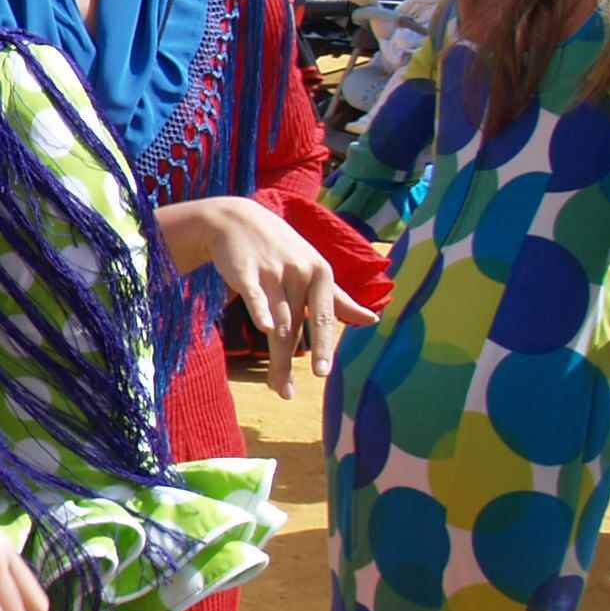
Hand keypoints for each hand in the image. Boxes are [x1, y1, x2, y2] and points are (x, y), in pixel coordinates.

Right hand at [159, 195, 375, 399]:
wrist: (236, 219)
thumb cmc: (280, 247)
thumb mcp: (313, 267)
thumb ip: (340, 298)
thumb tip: (373, 320)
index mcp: (320, 273)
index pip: (325, 317)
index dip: (324, 346)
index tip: (322, 374)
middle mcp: (299, 273)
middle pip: (297, 325)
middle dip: (294, 360)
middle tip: (292, 391)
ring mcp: (271, 272)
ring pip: (276, 320)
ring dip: (275, 356)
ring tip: (276, 385)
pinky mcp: (244, 271)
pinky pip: (254, 295)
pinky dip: (260, 310)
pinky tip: (264, 328)